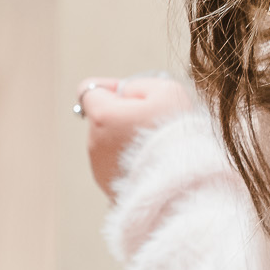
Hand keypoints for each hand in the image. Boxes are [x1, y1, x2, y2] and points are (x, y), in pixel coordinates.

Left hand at [76, 74, 193, 198]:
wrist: (181, 181)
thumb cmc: (174, 133)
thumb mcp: (165, 91)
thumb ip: (138, 84)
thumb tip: (125, 92)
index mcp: (103, 116)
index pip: (88, 91)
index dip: (109, 87)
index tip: (129, 94)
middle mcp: (94, 141)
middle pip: (101, 116)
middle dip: (121, 114)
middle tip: (151, 121)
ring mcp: (98, 166)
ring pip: (108, 140)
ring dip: (125, 138)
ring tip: (153, 144)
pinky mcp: (106, 184)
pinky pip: (115, 162)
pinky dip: (129, 159)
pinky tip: (150, 161)